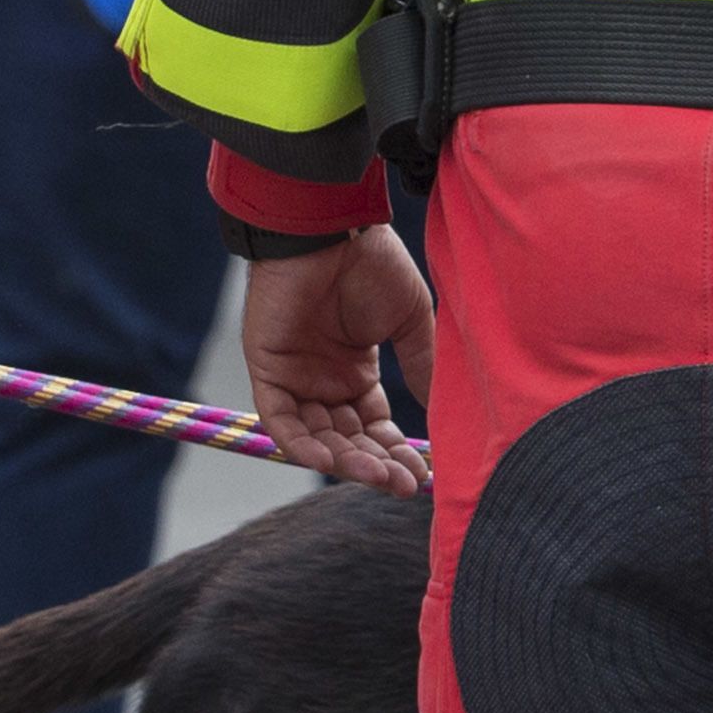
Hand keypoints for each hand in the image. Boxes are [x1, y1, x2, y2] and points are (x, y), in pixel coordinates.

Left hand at [238, 225, 435, 490]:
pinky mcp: (267, 369)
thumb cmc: (373, 264)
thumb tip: (445, 413)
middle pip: (349, 440)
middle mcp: (324, 380)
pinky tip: (332, 462)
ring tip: (379, 477)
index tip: (422, 475)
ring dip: (345, 462)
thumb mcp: (412, 322)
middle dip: (375, 466)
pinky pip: (280, 421)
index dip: (396, 453)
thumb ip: (422, 366)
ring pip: (318, 437)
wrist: (331, 227)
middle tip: (403, 485)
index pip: (374, 427)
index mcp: (355, 370)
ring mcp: (295, 377)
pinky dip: (302, 445)